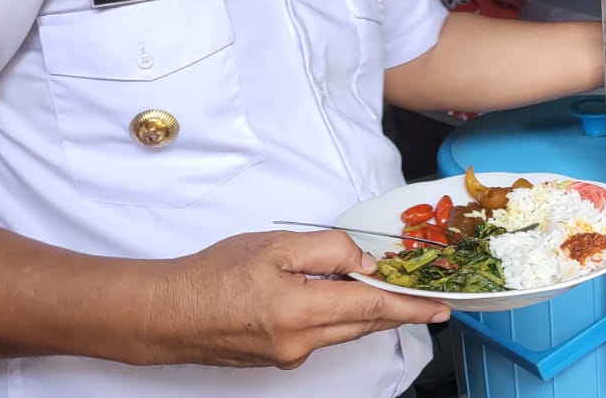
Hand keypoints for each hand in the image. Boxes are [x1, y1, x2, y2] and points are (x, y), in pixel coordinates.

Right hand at [148, 230, 449, 368]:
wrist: (165, 313)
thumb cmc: (212, 275)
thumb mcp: (275, 246)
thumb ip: (330, 250)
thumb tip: (366, 263)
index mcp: (302, 311)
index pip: (372, 309)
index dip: (410, 307)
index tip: (440, 309)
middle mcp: (300, 343)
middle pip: (363, 324)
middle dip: (394, 309)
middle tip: (423, 297)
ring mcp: (289, 356)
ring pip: (343, 330)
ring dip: (363, 310)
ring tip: (380, 288)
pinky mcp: (278, 358)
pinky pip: (320, 335)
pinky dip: (335, 316)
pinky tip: (332, 296)